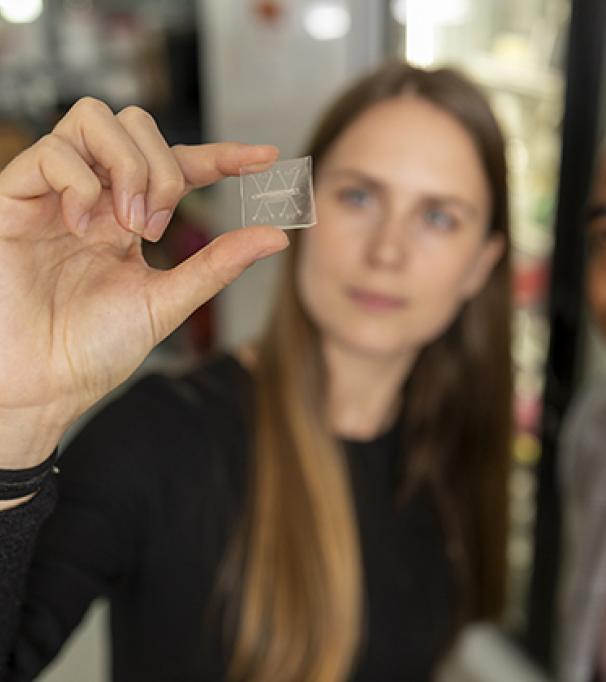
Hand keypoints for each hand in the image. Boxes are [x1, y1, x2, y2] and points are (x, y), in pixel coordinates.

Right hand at [0, 98, 287, 467]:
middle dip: (162, 168)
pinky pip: (52, 152)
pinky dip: (80, 183)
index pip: (180, 165)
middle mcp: (96, 197)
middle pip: (136, 125)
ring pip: (95, 119)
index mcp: (130, 218)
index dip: (223, 155)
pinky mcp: (14, 198)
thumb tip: (276, 236)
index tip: (266, 159)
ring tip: (128, 225)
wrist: (43, 383)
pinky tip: (81, 225)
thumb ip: (218, 265)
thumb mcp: (168, 301)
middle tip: (156, 228)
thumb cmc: (96, 347)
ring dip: (128, 167)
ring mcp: (56, 193)